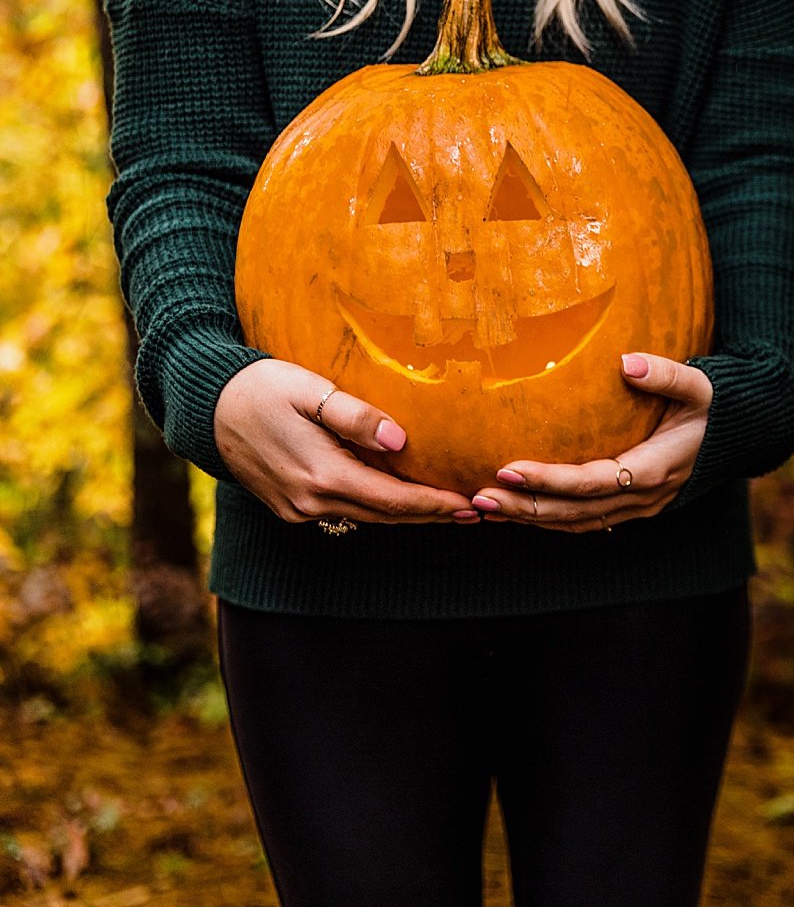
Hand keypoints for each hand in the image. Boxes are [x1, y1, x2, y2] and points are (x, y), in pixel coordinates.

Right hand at [215, 359, 474, 523]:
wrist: (207, 406)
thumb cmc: (262, 388)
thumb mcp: (311, 391)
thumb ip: (356, 417)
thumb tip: (399, 441)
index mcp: (321, 475)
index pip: (393, 499)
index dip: (434, 504)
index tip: (468, 504)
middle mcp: (310, 502)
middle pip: (385, 516)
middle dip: (430, 515)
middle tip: (473, 513)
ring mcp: (297, 510)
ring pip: (365, 518)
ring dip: (407, 516)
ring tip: (447, 511)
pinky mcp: (289, 508)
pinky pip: (344, 513)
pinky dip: (377, 510)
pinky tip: (400, 501)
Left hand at [471, 353, 712, 531]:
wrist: (739, 435)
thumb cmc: (716, 405)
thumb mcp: (700, 385)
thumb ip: (666, 375)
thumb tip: (627, 363)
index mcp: (654, 469)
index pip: (591, 482)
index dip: (549, 481)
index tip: (508, 470)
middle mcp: (642, 497)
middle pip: (574, 513)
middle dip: (524, 508)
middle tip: (478, 498)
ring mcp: (637, 507)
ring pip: (575, 523)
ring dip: (528, 518)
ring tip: (482, 509)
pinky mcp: (630, 506)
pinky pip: (583, 521)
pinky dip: (547, 519)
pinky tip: (515, 511)